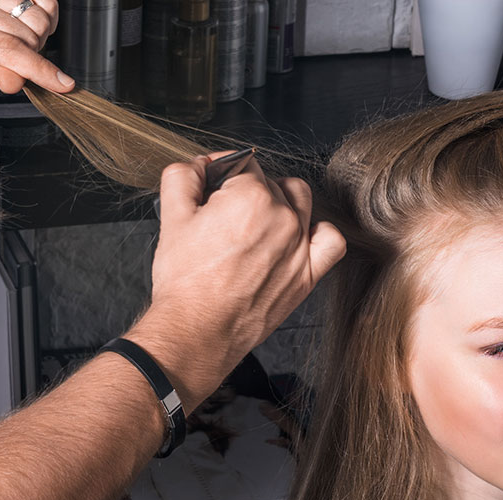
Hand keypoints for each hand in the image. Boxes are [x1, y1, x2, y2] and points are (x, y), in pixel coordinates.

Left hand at [0, 0, 72, 93]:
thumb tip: (18, 80)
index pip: (9, 52)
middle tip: (19, 59)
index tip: (62, 84)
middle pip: (29, 37)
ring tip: (22, 40)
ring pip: (38, 19)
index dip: (40, 70)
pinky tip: (30, 22)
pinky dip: (45, 14)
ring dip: (39, 36)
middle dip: (34, 55)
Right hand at [127, 153, 345, 411]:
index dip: (222, 176)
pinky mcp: (308, 274)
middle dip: (245, 192)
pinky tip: (299, 236)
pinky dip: (319, 233)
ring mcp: (299, 245)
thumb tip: (199, 165)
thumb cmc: (186, 283)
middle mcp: (282, 216)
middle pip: (269, 183)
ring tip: (256, 222)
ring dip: (280, 202)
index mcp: (251, 195)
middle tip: (222, 217)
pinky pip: (331, 241)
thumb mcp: (171, 218)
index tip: (212, 189)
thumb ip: (183, 177)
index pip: (242, 165)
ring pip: (300, 201)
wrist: (198, 331)